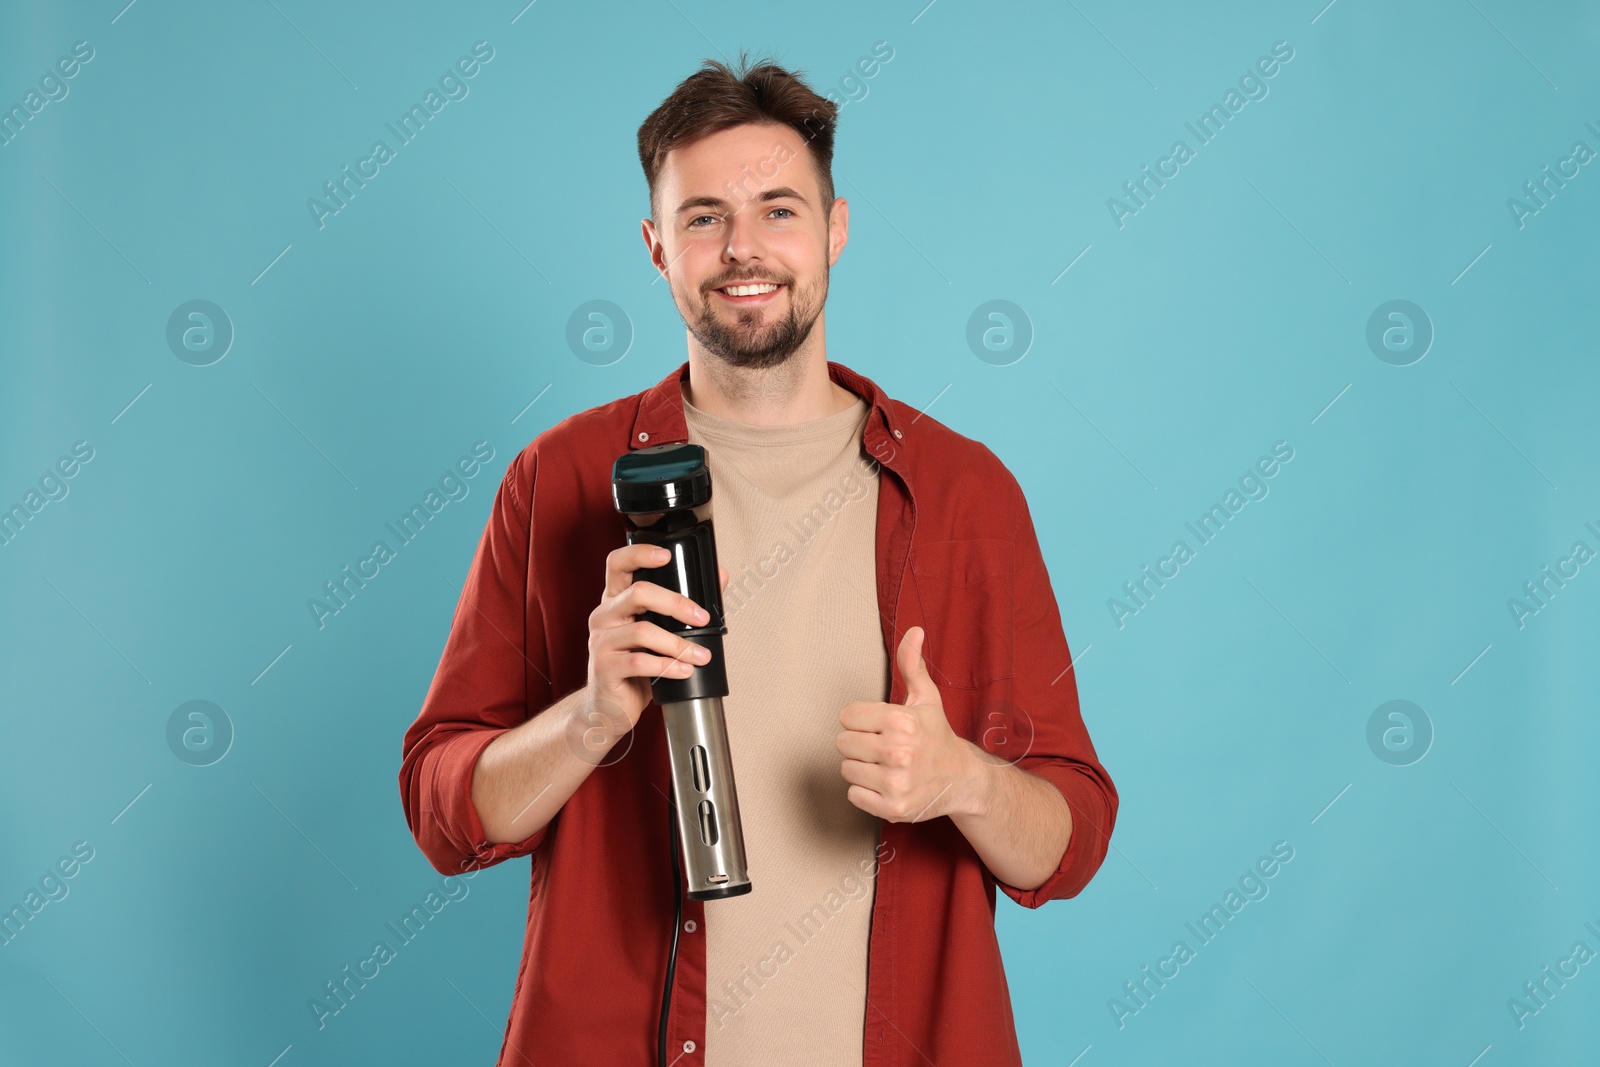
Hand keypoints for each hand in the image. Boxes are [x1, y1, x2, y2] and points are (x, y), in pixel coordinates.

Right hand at [585, 540, 727, 735]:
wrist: (610, 708)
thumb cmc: (635, 667)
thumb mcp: (657, 631)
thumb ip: (683, 604)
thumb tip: (720, 576)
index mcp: (615, 600)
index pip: (618, 563)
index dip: (640, 554)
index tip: (668, 555)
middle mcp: (604, 615)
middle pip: (638, 592)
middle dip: (677, 603)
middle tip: (703, 619)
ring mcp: (601, 641)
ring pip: (643, 631)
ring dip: (679, 644)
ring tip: (701, 655)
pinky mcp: (604, 668)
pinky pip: (640, 662)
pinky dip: (668, 666)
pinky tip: (684, 671)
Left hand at [835, 626, 986, 822]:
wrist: (962, 779)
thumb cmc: (937, 736)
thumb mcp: (926, 698)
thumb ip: (912, 664)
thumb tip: (914, 630)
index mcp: (902, 721)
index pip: (847, 716)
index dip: (860, 720)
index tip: (879, 726)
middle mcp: (898, 752)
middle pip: (843, 743)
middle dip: (858, 743)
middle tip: (881, 747)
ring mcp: (896, 783)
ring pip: (846, 769)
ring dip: (861, 767)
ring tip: (884, 765)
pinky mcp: (893, 808)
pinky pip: (853, 794)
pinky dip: (865, 791)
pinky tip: (885, 783)